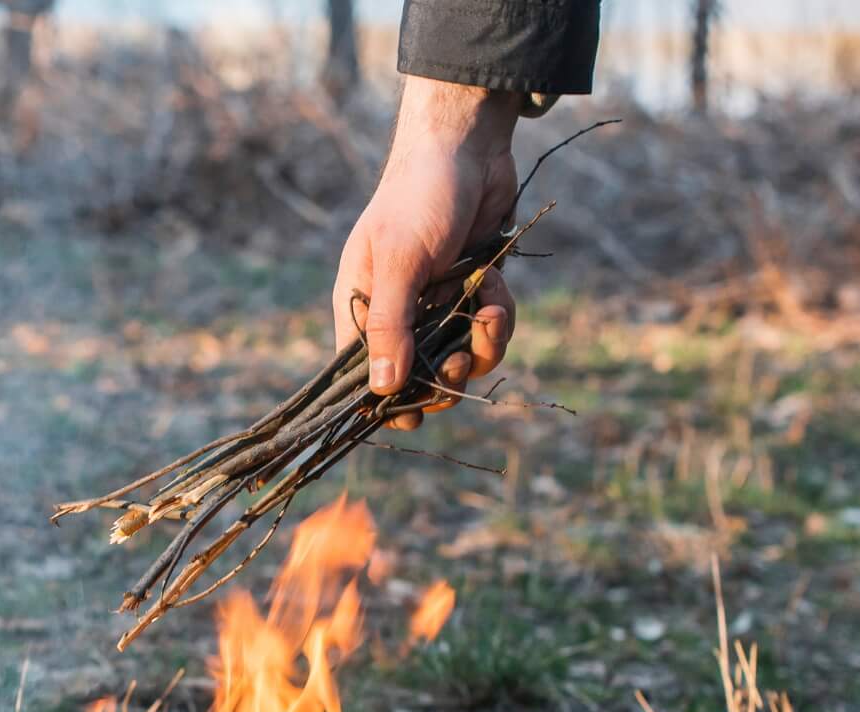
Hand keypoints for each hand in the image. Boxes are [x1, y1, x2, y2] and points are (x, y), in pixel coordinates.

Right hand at [333, 78, 521, 427]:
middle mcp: (397, 311)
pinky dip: (497, 315)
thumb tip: (381, 392)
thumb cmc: (420, 197)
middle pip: (418, 376)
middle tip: (461, 363)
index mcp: (361, 306)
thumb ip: (392, 326)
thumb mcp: (401, 261)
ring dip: (482, 346)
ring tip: (489, 313)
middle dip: (445, 376)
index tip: (413, 416)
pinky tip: (495, 285)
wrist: (469, 146)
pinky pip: (487, 330)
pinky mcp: (472, 290)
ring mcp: (436, 303)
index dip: (385, 403)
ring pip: (460, 358)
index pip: (363, 373)